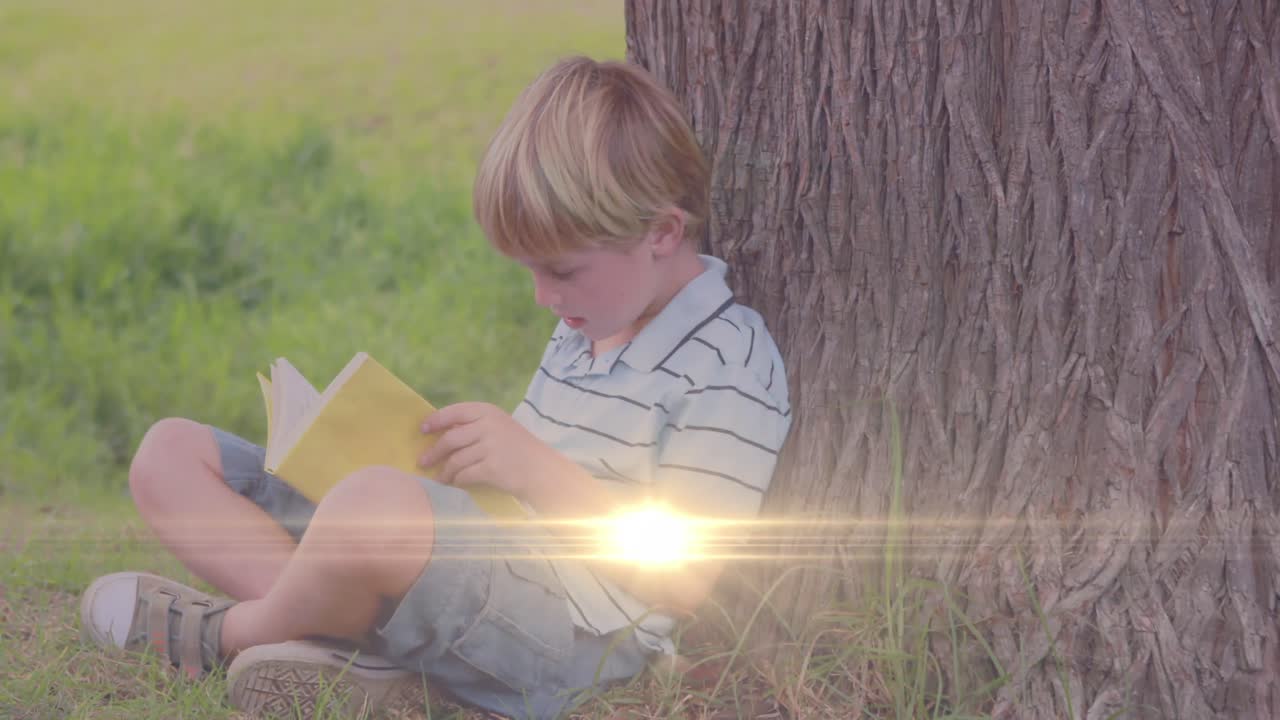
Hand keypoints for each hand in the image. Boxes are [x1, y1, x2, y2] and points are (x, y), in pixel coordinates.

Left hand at [417, 402, 565, 498]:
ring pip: (455, 459)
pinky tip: (454, 484)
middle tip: (423, 462)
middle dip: (434, 452)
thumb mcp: (500, 427)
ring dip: (445, 471)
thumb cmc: (519, 450)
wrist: (542, 470)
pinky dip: (457, 481)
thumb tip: (441, 433)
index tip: (422, 430)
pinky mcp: (491, 467)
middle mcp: (489, 425)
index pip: (455, 411)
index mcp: (489, 412)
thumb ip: (475, 427)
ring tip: (440, 478)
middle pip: (450, 438)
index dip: (435, 420)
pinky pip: (464, 475)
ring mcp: (490, 446)